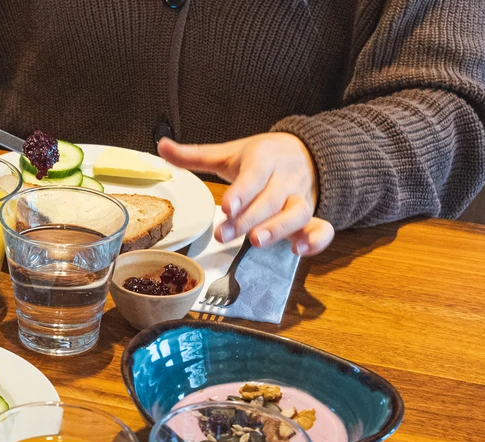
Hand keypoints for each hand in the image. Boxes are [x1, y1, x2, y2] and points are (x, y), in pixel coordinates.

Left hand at [158, 134, 335, 255]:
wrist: (305, 151)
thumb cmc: (260, 157)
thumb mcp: (228, 153)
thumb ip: (195, 155)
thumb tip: (160, 146)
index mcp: (264, 159)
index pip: (255, 175)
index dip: (242, 191)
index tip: (227, 206)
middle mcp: (286, 178)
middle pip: (271, 199)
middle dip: (248, 218)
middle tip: (224, 235)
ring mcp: (301, 197)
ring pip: (298, 213)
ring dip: (279, 228)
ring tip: (256, 242)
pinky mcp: (312, 215)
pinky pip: (323, 227)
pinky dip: (316, 240)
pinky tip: (298, 251)